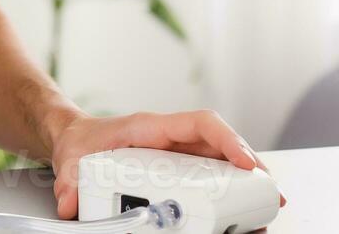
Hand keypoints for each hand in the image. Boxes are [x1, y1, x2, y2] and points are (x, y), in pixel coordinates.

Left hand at [45, 109, 286, 219]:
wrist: (75, 140)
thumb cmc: (80, 143)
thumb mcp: (71, 160)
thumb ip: (69, 180)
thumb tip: (71, 203)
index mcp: (151, 128)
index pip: (200, 123)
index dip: (227, 140)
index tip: (245, 163)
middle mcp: (171, 139)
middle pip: (221, 145)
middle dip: (250, 167)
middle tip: (269, 194)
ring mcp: (178, 155)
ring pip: (222, 162)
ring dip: (245, 183)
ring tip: (264, 210)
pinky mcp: (179, 171)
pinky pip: (211, 177)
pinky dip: (229, 193)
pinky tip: (240, 214)